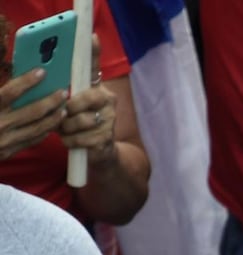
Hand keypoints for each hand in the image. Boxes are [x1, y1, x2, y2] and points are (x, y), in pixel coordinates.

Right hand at [0, 69, 67, 159]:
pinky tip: (53, 124)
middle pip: (31, 112)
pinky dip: (44, 132)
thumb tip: (16, 78)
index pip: (9, 92)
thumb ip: (0, 92)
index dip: (26, 81)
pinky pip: (31, 141)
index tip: (42, 72)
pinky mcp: (8, 152)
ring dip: (53, 118)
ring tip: (64, 108)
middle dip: (50, 101)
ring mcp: (4, 141)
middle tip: (63, 92)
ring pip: (36, 129)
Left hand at [56, 35, 116, 164]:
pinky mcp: (107, 138)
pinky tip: (72, 140)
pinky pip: (81, 138)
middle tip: (64, 114)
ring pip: (80, 120)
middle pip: (86, 98)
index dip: (93, 52)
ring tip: (65, 130)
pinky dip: (71, 141)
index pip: (95, 67)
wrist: (102, 150)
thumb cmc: (82, 122)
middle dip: (70, 108)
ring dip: (67, 128)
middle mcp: (108, 100)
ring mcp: (110, 119)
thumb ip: (68, 93)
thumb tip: (52, 82)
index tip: (92, 36)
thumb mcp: (75, 105)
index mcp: (98, 88)